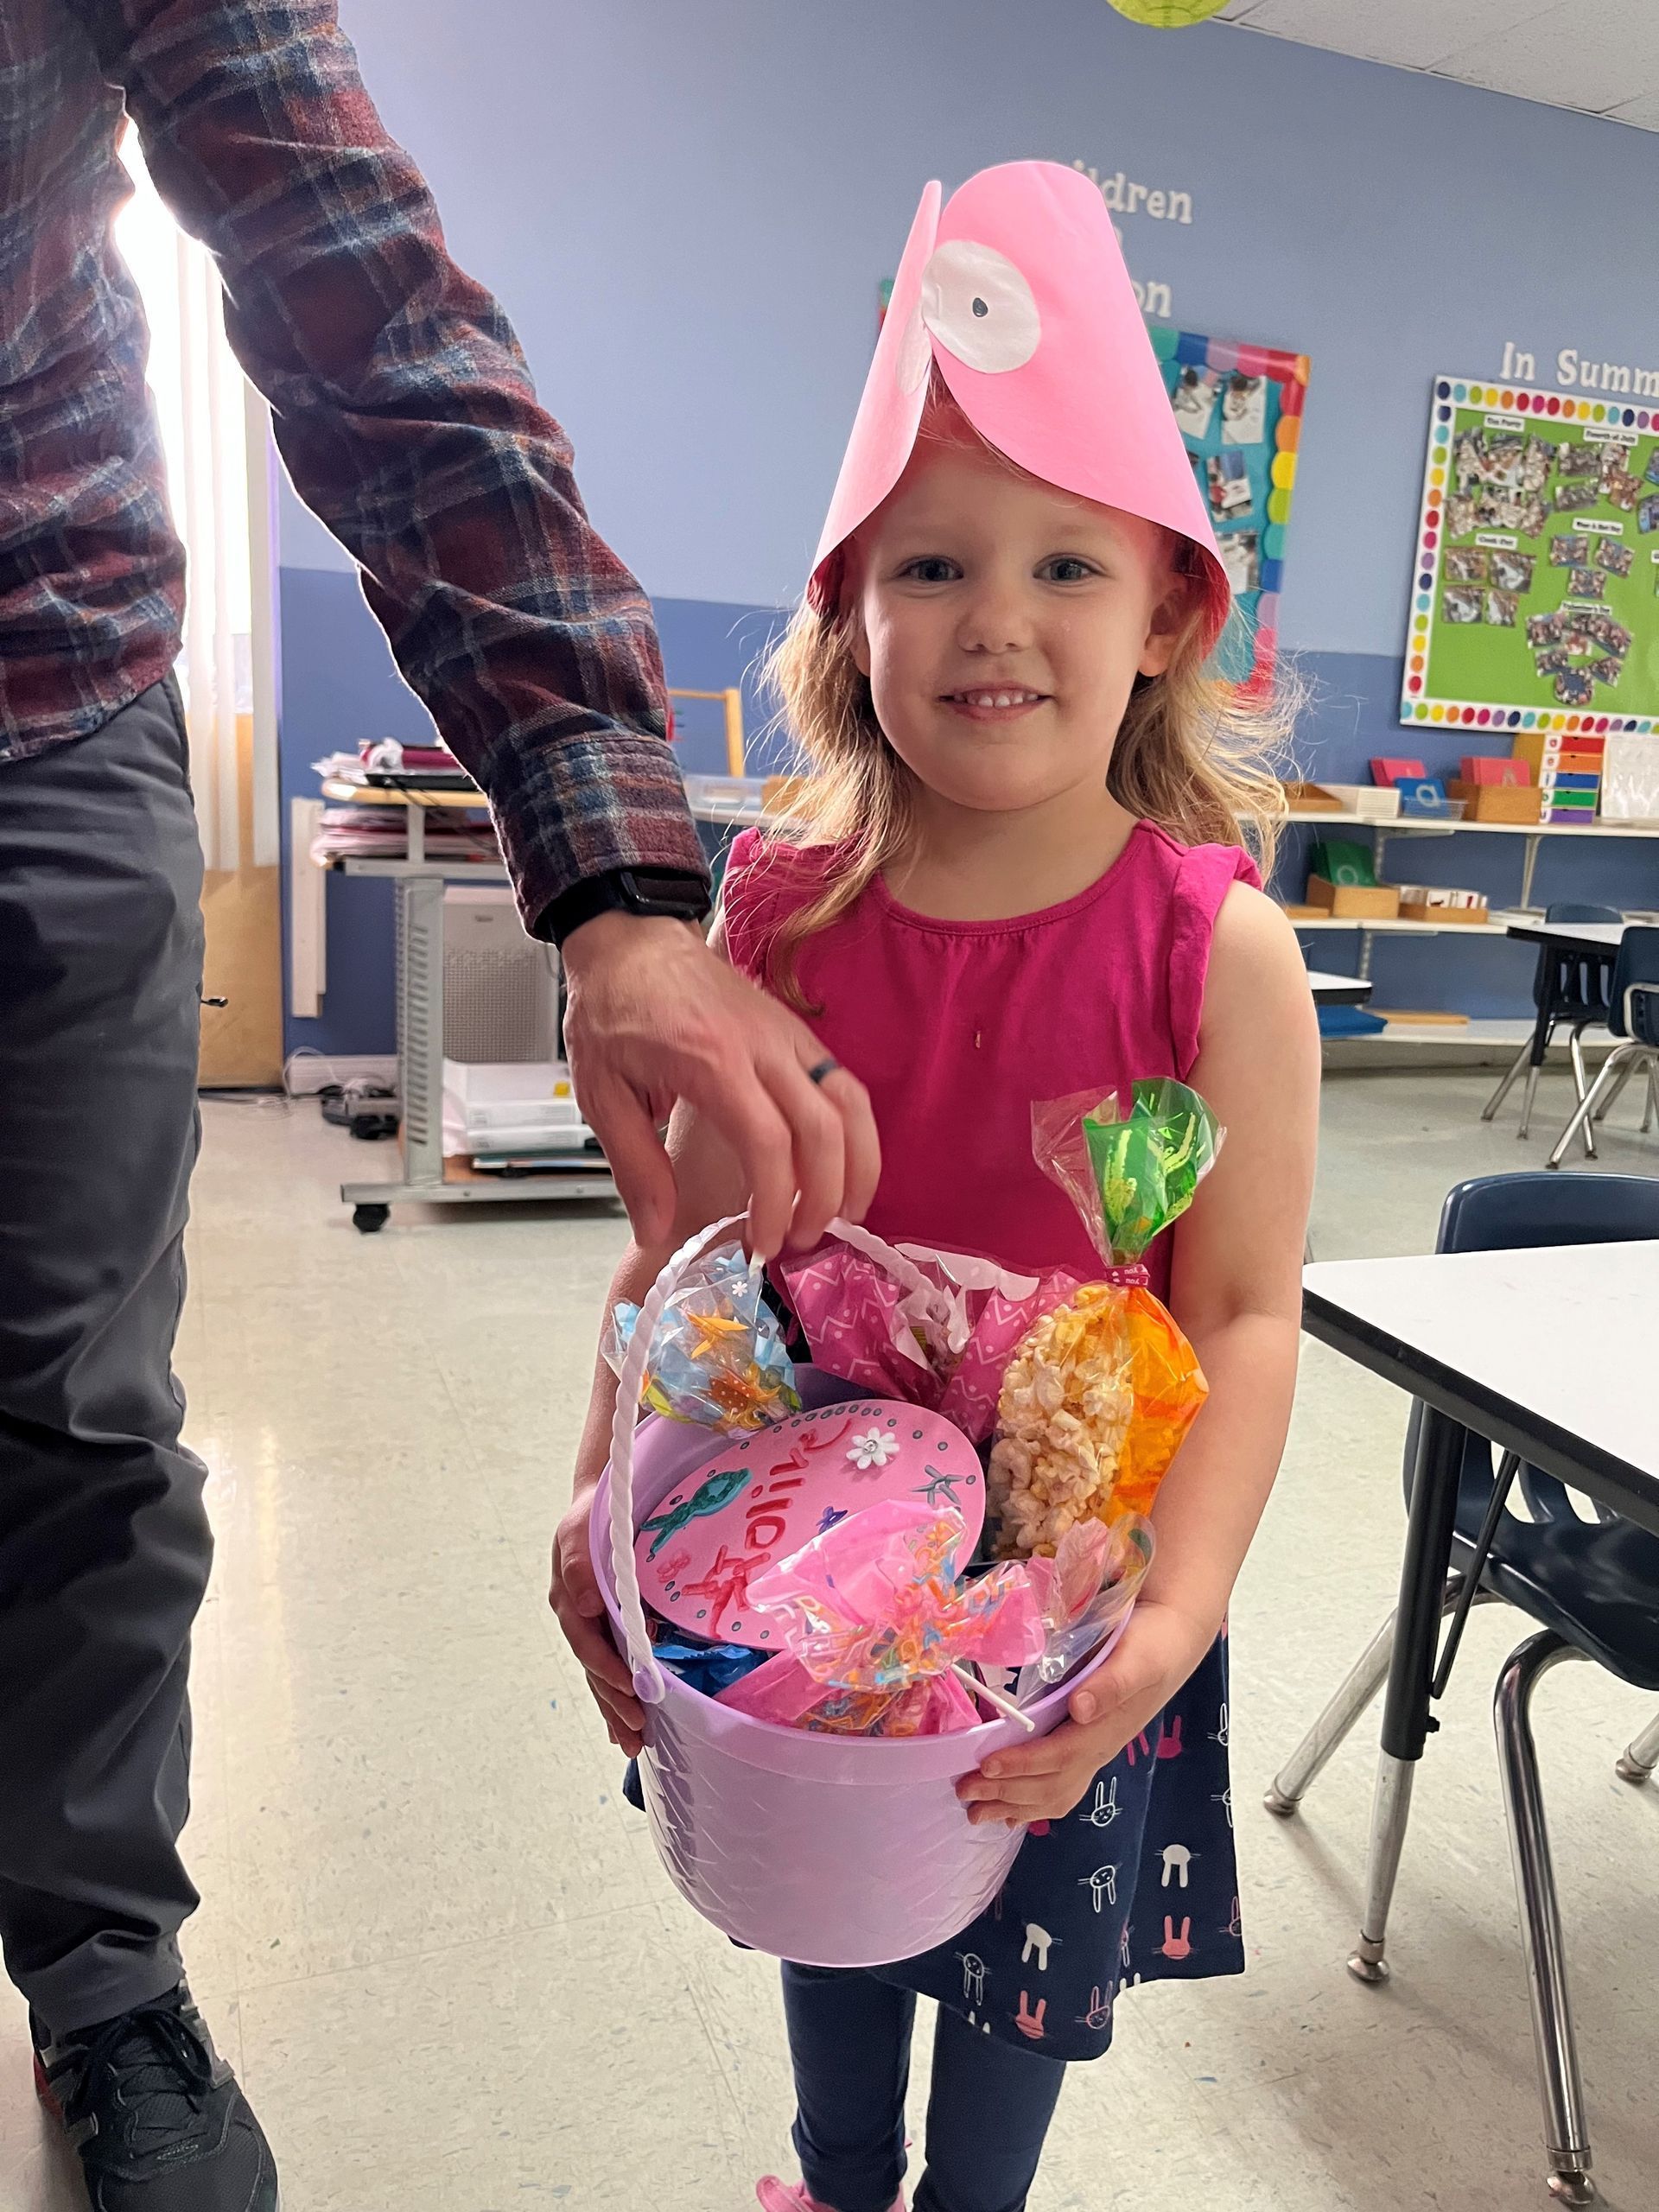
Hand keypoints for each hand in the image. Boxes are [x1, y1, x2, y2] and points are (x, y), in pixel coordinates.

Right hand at [549, 1483, 644, 1756]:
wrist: (601, 1501)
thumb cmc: (591, 1514)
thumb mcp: (578, 1530)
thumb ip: (577, 1564)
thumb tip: (586, 1607)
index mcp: (570, 1601)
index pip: (588, 1644)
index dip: (608, 1669)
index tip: (632, 1690)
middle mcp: (577, 1619)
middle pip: (594, 1670)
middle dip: (614, 1704)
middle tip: (637, 1736)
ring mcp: (589, 1625)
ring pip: (601, 1675)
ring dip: (615, 1709)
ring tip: (634, 1743)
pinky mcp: (604, 1626)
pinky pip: (609, 1665)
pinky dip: (617, 1694)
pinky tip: (625, 1721)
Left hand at [561, 913, 879, 1260]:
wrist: (631, 940)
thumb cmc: (612, 1011)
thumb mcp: (600, 1093)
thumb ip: (635, 1166)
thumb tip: (657, 1233)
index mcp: (711, 1060)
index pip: (769, 1142)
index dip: (776, 1204)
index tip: (764, 1244)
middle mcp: (762, 1045)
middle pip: (825, 1129)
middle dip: (825, 1197)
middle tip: (802, 1240)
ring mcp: (788, 1034)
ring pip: (851, 1104)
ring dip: (859, 1165)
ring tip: (845, 1213)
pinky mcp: (797, 1032)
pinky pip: (845, 1084)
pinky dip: (855, 1132)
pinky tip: (843, 1167)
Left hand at [956, 1599, 1213, 1826]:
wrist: (1172, 1641)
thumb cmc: (1150, 1643)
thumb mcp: (1137, 1657)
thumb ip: (1113, 1683)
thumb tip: (1080, 1709)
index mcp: (1106, 1727)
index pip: (1059, 1755)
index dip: (1022, 1764)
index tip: (986, 1765)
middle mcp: (1101, 1747)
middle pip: (1052, 1784)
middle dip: (1008, 1793)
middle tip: (964, 1794)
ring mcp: (1097, 1752)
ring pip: (1056, 1793)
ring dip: (1015, 1806)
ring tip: (977, 1813)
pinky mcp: (1092, 1748)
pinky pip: (1064, 1788)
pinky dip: (1034, 1805)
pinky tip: (1010, 1812)